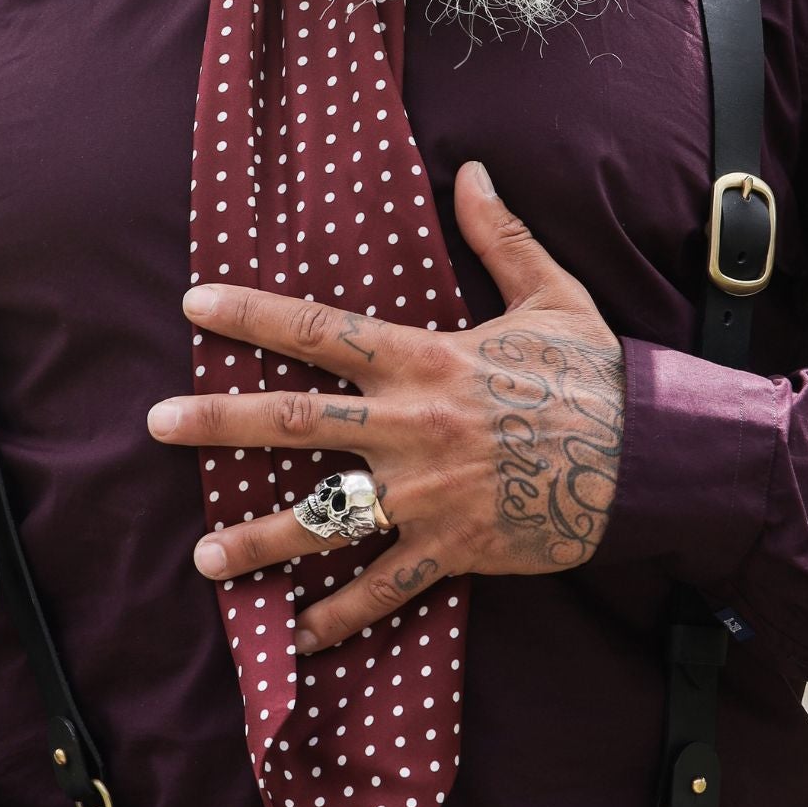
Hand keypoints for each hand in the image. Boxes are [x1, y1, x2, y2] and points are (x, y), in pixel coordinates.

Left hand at [148, 160, 625, 653]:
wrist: (651, 458)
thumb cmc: (596, 375)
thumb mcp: (550, 294)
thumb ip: (499, 236)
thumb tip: (470, 170)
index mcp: (426, 358)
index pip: (320, 331)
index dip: (253, 315)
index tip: (194, 305)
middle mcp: (412, 425)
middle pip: (295, 423)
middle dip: (219, 424)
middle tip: (156, 426)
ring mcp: (428, 494)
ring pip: (326, 518)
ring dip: (260, 539)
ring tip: (205, 558)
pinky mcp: (455, 549)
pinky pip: (386, 588)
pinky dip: (340, 615)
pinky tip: (297, 636)